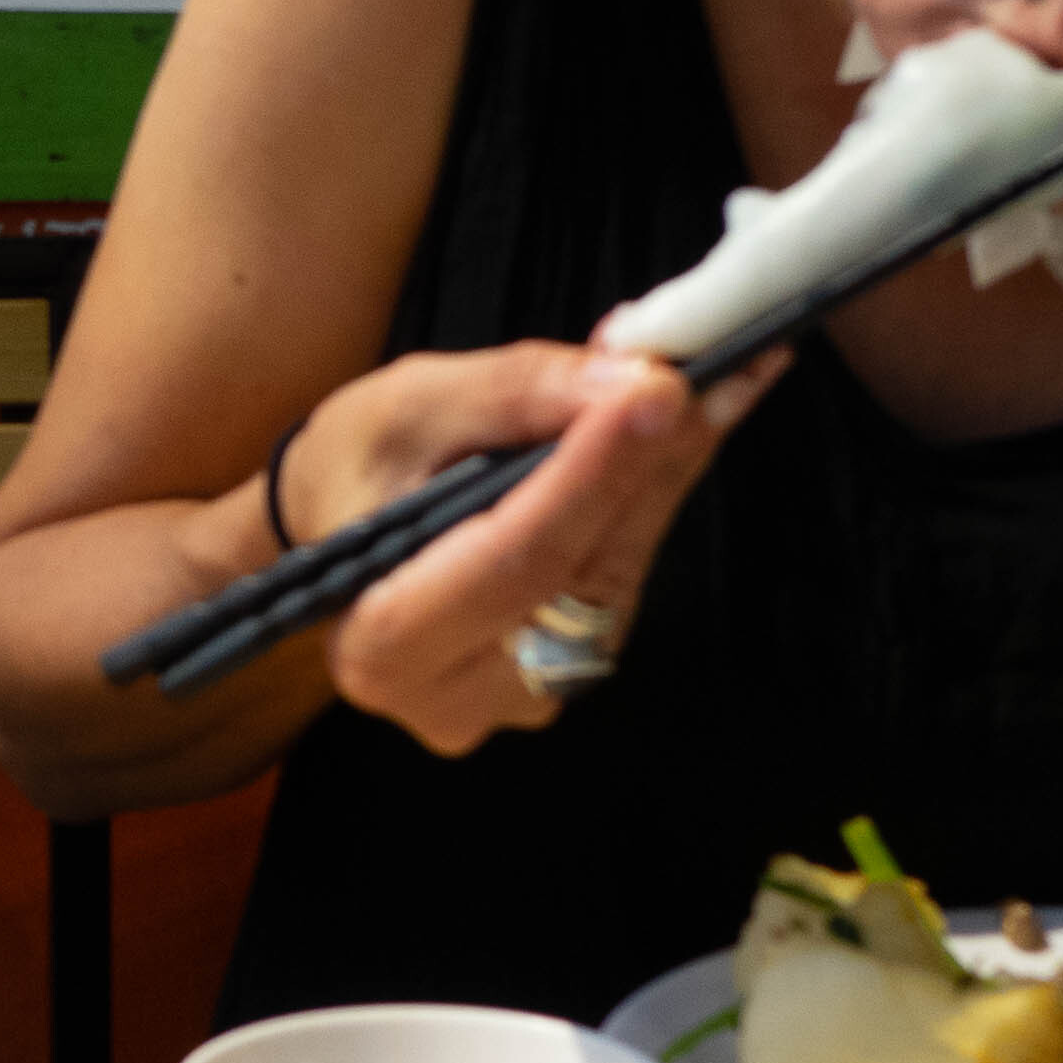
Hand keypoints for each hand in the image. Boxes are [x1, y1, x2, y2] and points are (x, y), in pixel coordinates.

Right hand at [296, 339, 786, 754]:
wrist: (334, 529)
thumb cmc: (352, 467)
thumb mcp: (409, 405)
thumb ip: (516, 393)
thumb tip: (632, 379)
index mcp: (386, 646)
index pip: (515, 560)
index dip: (594, 473)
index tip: (659, 389)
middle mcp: (458, 695)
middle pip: (582, 567)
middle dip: (656, 457)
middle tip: (727, 367)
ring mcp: (522, 693)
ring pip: (618, 568)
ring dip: (673, 468)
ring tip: (728, 376)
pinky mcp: (567, 665)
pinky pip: (624, 571)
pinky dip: (655, 492)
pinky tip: (688, 425)